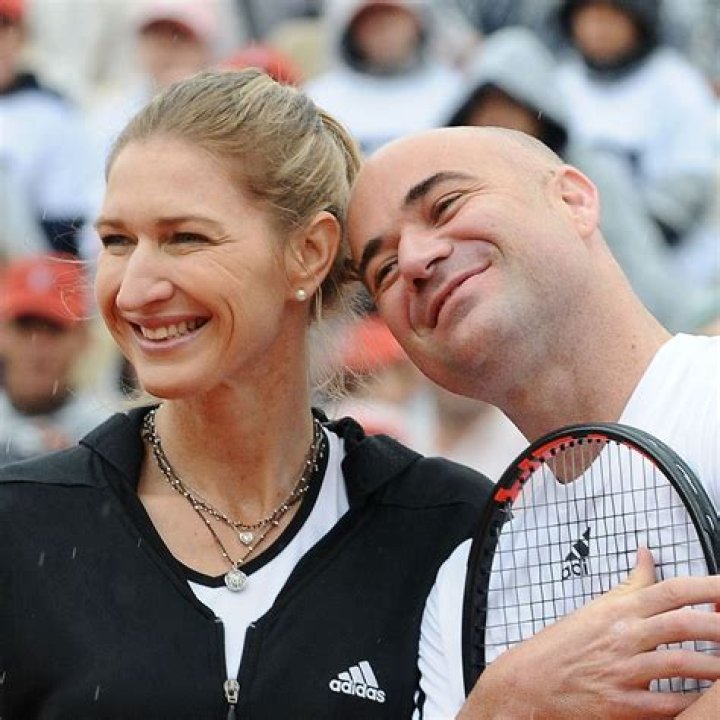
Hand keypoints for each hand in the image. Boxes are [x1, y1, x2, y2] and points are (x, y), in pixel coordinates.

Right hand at [457, 548, 719, 719]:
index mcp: (619, 610)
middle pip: (683, 623)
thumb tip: (647, 553)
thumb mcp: (595, 608)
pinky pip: (669, 704)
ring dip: (715, 664)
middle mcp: (624, 636)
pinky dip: (695, 703)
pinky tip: (711, 700)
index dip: (707, 586)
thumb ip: (631, 583)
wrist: (528, 682)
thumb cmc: (562, 646)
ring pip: (682, 663)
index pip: (671, 590)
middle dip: (719, 623)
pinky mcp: (623, 705)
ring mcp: (624, 670)